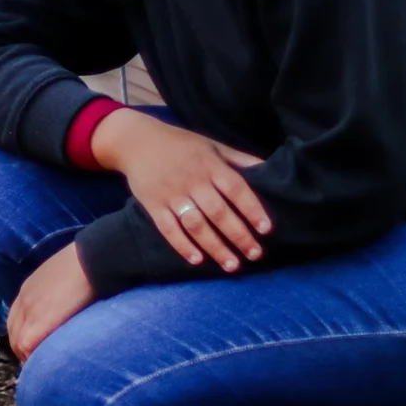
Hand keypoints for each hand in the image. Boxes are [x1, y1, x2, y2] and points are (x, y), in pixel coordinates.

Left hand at [8, 242, 96, 358]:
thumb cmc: (85, 267)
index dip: (25, 337)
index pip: (16, 320)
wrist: (91, 261)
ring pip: (18, 342)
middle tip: (42, 361)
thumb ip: (57, 294)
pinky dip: (34, 356)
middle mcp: (24, 301)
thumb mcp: (63, 279)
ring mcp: (29, 311)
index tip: (38, 348)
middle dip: (24, 350)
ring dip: (29, 356)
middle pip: (13, 333)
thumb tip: (66, 308)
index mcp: (29, 290)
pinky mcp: (40, 321)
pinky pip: (27, 345)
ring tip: (47, 366)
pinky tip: (48, 363)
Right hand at [90, 108, 271, 270]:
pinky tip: (197, 260)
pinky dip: (182, 245)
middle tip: (255, 255)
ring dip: (215, 246)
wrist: (135, 141)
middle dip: (239, 236)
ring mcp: (171, 194)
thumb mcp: (212, 145)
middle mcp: (192, 180)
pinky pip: (168, 228)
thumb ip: (240, 159)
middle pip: (218, 212)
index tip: (266, 229)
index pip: (235, 189)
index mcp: (209, 165)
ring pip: (196, 225)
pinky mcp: (153, 204)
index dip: (252, 209)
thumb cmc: (180, 144)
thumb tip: (270, 169)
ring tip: (232, 265)